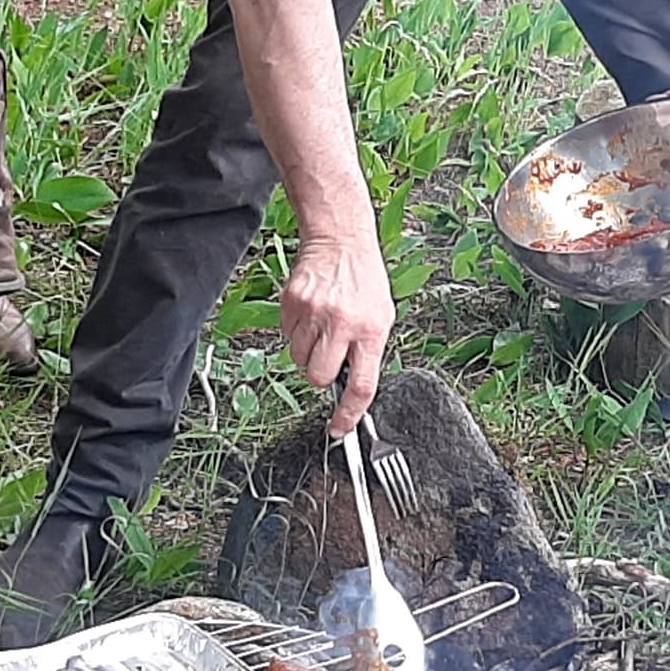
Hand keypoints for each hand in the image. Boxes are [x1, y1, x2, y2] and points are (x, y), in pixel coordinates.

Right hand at [278, 226, 394, 440]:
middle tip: (328, 356)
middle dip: (320, 376)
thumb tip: (353, 388)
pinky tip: (312, 314)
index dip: (349, 414)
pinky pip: (288, 337)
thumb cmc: (364, 281)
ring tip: (323, 327)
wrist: (340, 242)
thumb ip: (368, 352)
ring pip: (299, 359)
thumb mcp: (381, 317)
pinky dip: (298, 333)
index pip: (362, 385)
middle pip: (319, 378)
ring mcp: (315, 313)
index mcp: (371, 331)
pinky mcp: (292, 304)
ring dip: (309, 351)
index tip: (340, 428)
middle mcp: (342, 324)